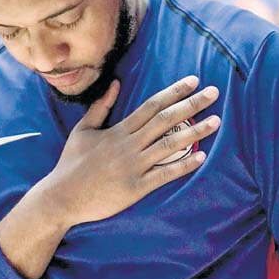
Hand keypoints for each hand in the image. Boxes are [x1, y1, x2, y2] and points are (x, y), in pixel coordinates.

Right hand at [42, 76, 220, 226]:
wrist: (62, 196)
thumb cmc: (72, 163)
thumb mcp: (83, 129)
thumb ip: (101, 106)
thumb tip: (116, 84)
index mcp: (118, 130)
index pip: (151, 105)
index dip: (174, 92)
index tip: (193, 81)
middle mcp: (129, 145)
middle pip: (166, 120)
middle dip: (192, 104)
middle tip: (214, 93)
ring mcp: (134, 166)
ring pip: (170, 145)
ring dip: (195, 132)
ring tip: (216, 122)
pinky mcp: (136, 187)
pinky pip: (164, 175)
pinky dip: (183, 165)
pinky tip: (201, 156)